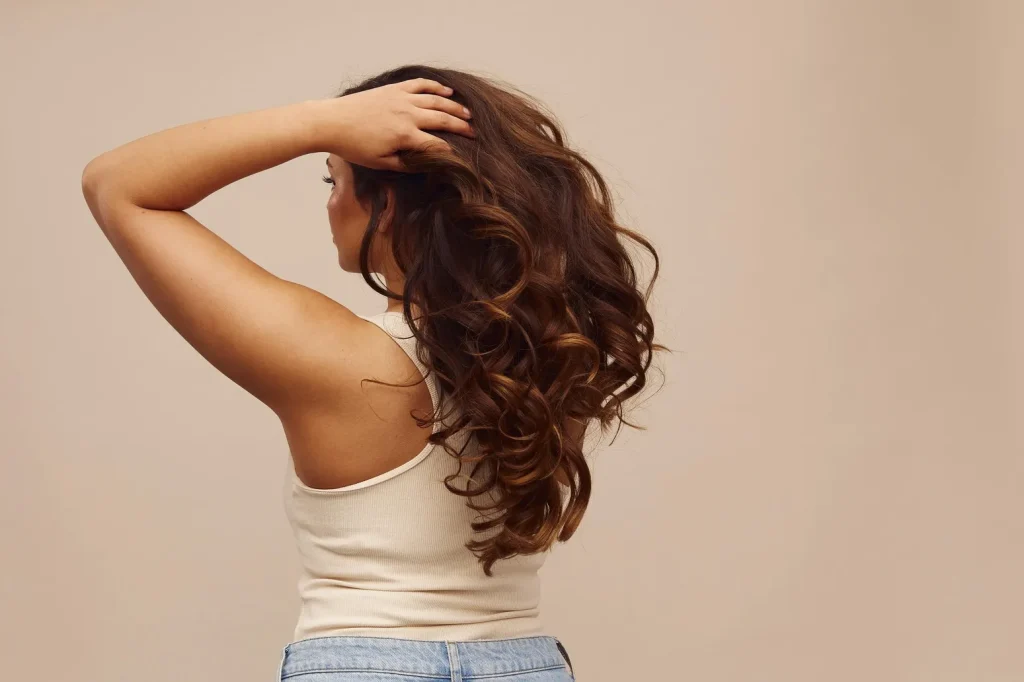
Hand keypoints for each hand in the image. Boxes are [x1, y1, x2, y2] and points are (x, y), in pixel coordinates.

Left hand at [312, 78, 474, 170]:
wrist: (331, 122)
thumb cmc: (353, 146)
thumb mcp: (380, 163)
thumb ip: (405, 164)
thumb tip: (424, 165)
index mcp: (405, 136)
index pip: (437, 144)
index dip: (452, 151)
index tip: (463, 157)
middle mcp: (408, 114)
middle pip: (443, 120)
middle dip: (461, 127)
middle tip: (474, 133)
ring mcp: (401, 99)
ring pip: (436, 101)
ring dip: (454, 106)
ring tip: (467, 113)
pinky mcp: (394, 89)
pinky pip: (420, 85)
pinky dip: (435, 87)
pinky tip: (447, 91)